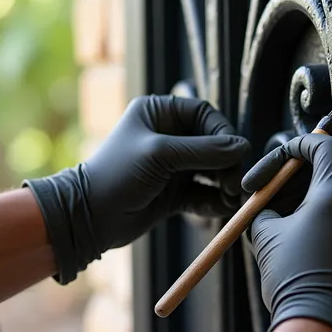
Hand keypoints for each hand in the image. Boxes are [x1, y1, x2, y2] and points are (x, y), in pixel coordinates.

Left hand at [25, 95, 249, 283]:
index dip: (223, 133)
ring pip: (211, 170)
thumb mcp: (161, 155)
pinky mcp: (174, 193)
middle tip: (235, 184)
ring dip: (224, 184)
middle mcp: (168, 136)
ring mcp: (172, 166)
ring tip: (232, 199)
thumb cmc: (116, 175)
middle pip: (213, 143)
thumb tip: (243, 147)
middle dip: (227, 163)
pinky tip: (221, 210)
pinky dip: (214, 201)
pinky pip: (203, 193)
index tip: (236, 154)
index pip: (204, 114)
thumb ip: (204, 150)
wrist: (89, 217)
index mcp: (159, 113)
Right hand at [242, 134, 331, 331]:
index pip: (324, 147)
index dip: (301, 146)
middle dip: (303, 189)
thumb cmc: (292, 279)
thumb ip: (269, 207)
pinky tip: (322, 261)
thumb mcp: (265, 235)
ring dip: (323, 217)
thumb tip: (272, 203)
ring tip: (297, 241)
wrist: (323, 330)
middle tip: (277, 205)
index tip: (284, 159)